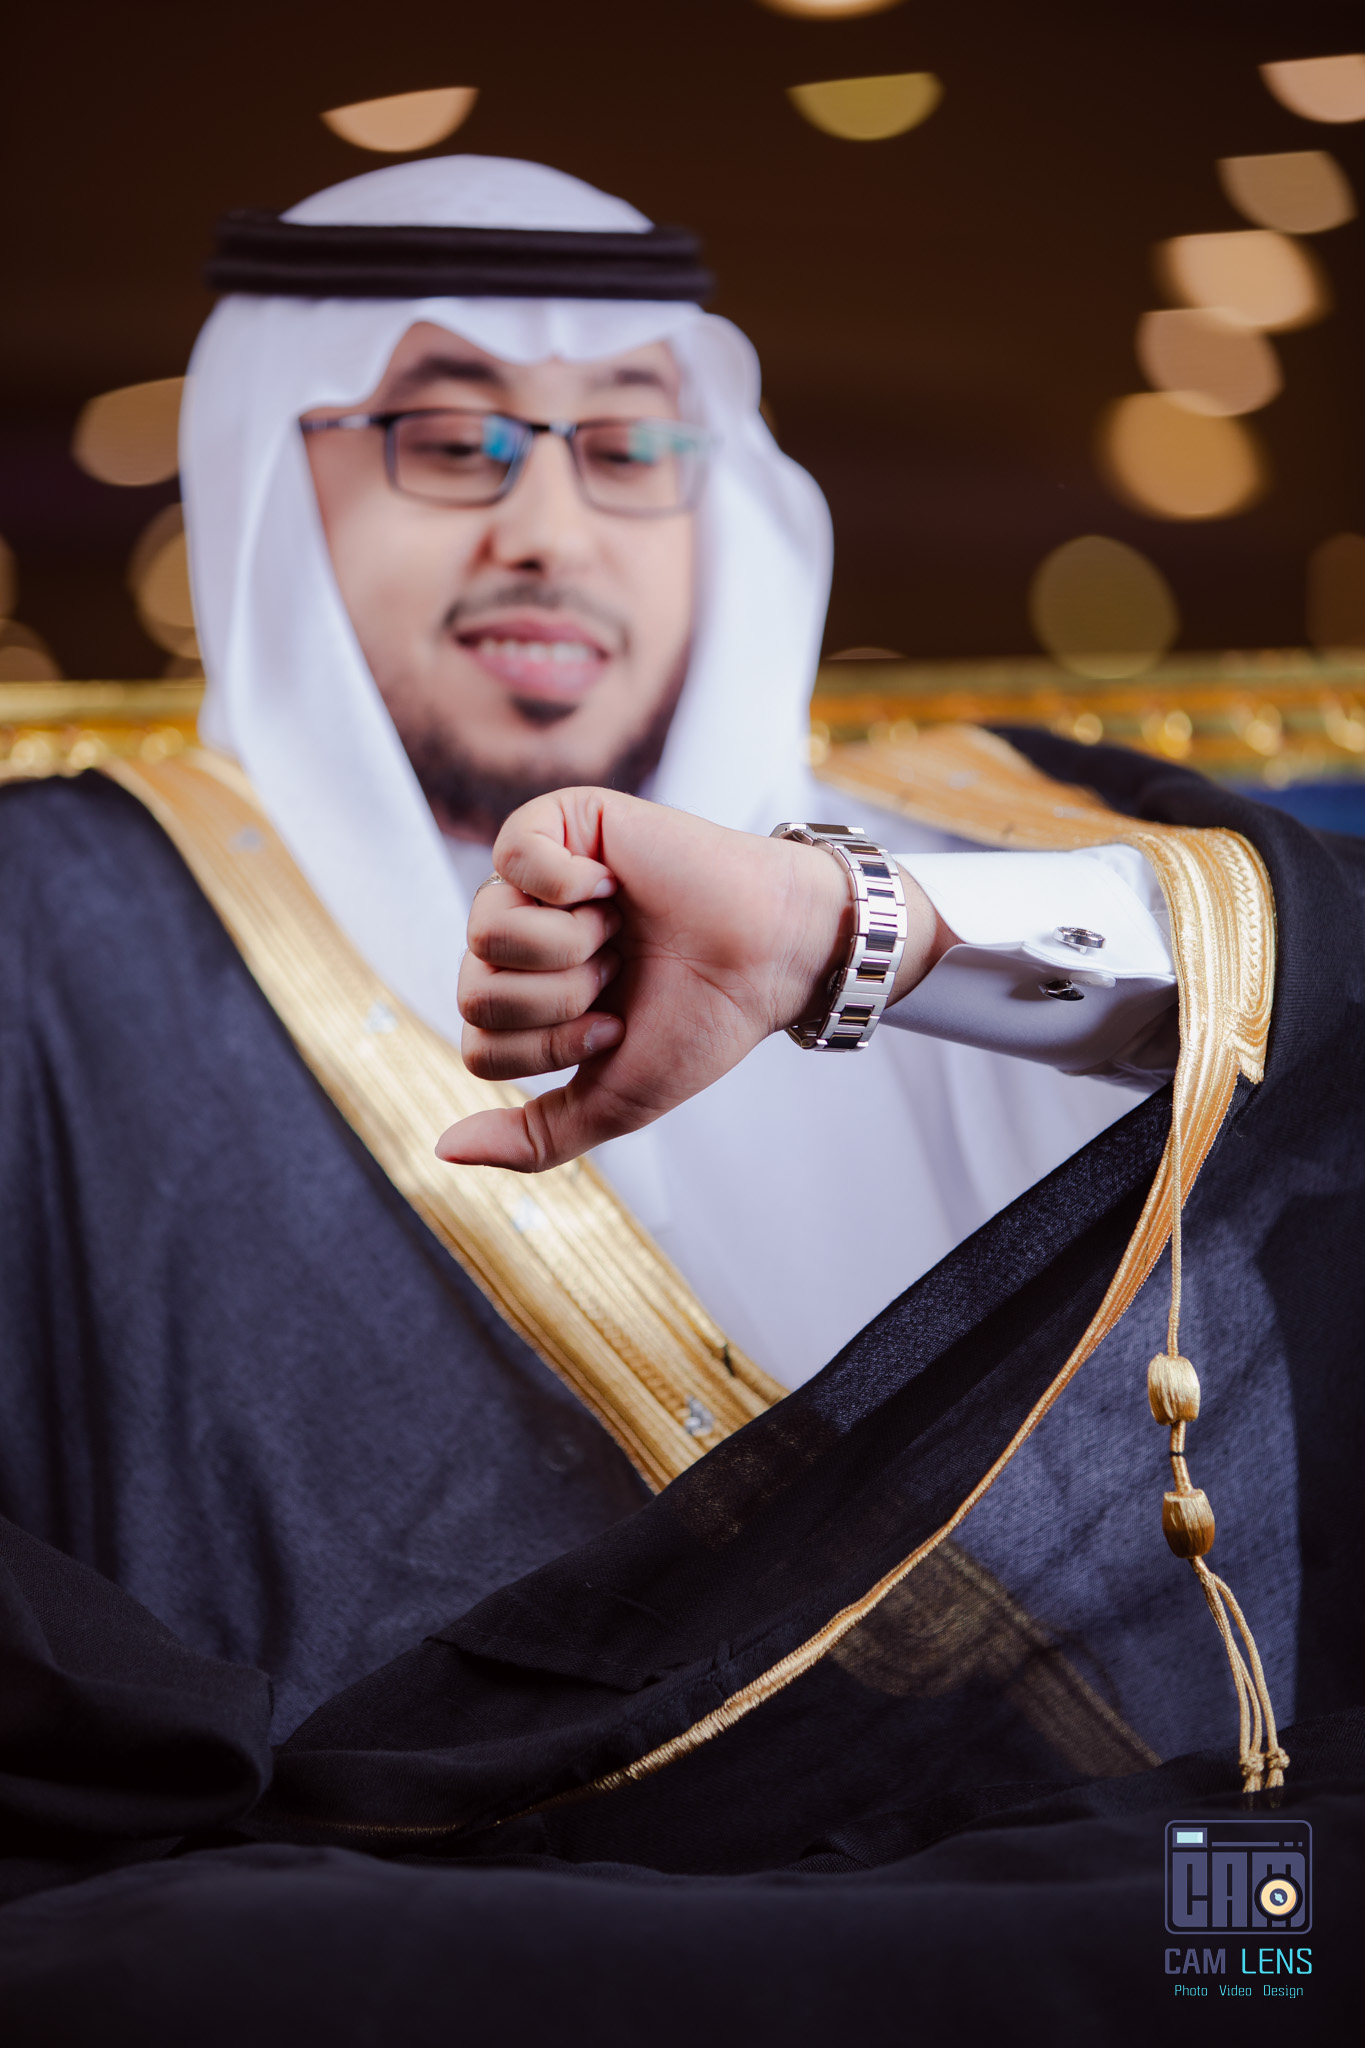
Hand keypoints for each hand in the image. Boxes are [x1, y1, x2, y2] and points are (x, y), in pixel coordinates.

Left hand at [436, 789, 953, 1171]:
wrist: (769, 956)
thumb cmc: (699, 1021)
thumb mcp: (613, 1099)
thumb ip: (535, 1137)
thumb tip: (445, 1151)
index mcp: (528, 1002)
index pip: (480, 1045)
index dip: (550, 1049)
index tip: (619, 1025)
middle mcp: (522, 942)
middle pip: (474, 992)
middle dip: (560, 1000)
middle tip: (621, 973)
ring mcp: (535, 880)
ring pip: (487, 932)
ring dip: (569, 946)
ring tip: (620, 930)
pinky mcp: (560, 821)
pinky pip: (512, 857)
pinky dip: (564, 883)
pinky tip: (610, 885)